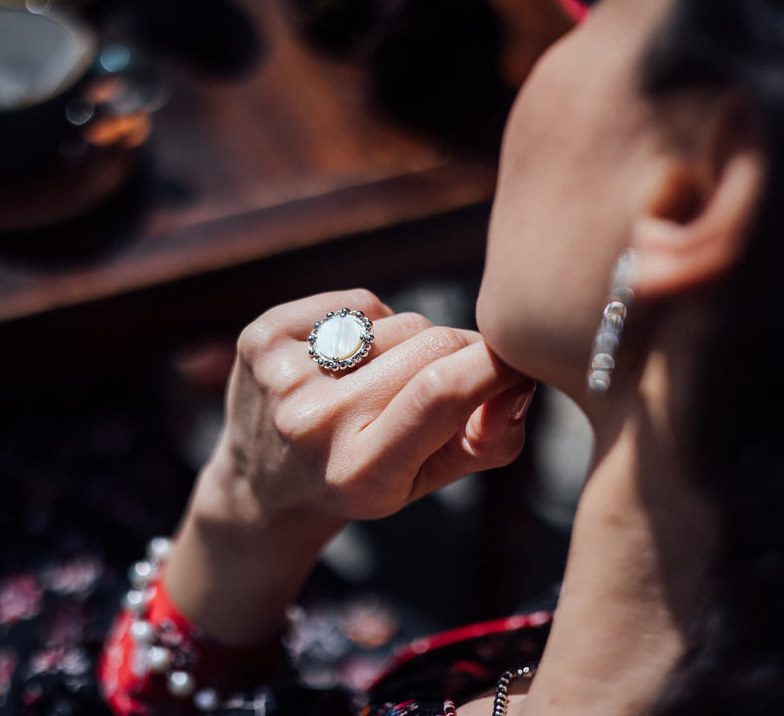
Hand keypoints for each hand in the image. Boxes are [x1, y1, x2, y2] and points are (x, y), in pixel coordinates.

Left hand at [197, 288, 534, 529]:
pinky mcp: (263, 335)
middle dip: (460, 353)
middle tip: (448, 379)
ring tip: (383, 381)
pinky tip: (351, 361)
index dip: (496, 363)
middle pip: (430, 343)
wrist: (263, 481)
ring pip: (399, 321)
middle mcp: (314, 421)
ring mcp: (282, 374)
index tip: (521, 359)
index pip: (443, 391)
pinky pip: (359, 302)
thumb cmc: (365, 477)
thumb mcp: (432, 479)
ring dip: (410, 344)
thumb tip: (519, 384)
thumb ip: (490, 440)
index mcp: (361, 471)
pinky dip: (371, 324)